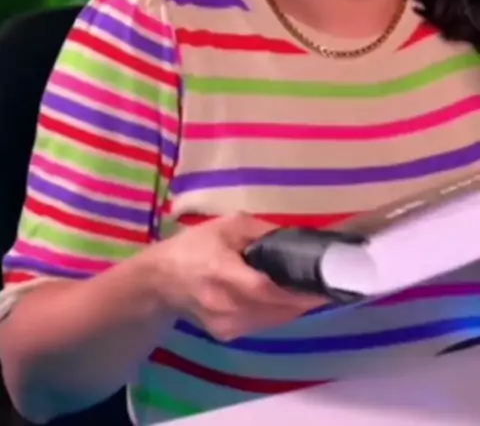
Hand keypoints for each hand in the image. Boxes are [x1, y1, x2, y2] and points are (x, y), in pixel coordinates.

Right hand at [150, 212, 325, 340]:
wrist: (161, 280)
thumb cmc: (195, 245)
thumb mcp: (227, 225)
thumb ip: (261, 231)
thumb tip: (295, 239)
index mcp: (222, 272)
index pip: (265, 289)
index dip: (296, 290)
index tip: (323, 282)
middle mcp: (225, 305)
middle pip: (275, 308)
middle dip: (303, 298)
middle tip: (324, 282)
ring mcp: (226, 324)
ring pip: (273, 320)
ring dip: (293, 306)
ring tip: (308, 288)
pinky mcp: (227, 335)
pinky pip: (263, 325)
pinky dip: (277, 312)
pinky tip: (282, 297)